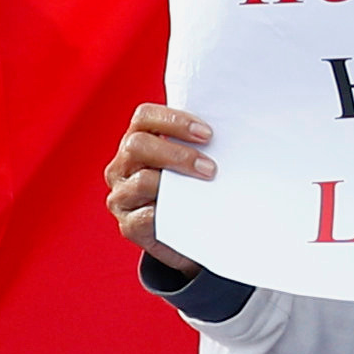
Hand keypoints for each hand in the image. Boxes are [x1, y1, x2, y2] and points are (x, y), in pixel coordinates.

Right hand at [107, 103, 217, 269]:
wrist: (187, 236)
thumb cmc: (190, 189)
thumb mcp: (190, 163)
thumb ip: (197, 146)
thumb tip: (231, 136)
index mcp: (136, 142)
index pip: (144, 117)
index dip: (174, 121)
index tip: (207, 134)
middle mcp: (122, 166)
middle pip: (137, 145)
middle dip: (178, 153)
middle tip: (210, 167)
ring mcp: (122, 196)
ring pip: (142, 180)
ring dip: (177, 182)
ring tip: (206, 186)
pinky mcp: (129, 226)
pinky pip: (146, 217)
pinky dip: (170, 211)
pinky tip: (191, 211)